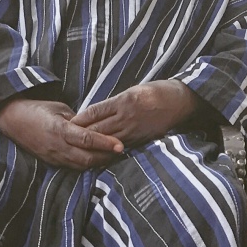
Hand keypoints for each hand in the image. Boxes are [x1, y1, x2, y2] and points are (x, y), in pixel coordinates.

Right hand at [0, 97, 122, 170]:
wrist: (12, 120)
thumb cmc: (38, 109)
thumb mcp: (60, 108)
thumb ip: (78, 119)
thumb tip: (96, 127)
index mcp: (59, 129)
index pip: (87, 139)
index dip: (105, 143)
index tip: (120, 145)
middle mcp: (57, 146)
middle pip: (87, 158)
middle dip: (106, 157)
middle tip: (121, 151)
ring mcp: (53, 156)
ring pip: (81, 166)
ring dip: (98, 162)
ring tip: (112, 156)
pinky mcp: (51, 162)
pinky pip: (72, 167)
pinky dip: (86, 165)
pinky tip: (96, 159)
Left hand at [70, 80, 200, 148]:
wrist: (180, 100)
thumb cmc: (157, 91)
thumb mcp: (133, 91)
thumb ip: (116, 102)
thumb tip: (98, 112)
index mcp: (123, 101)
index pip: (94, 112)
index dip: (80, 119)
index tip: (68, 123)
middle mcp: (126, 116)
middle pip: (97, 129)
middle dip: (81, 135)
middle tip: (66, 140)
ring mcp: (134, 130)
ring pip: (107, 141)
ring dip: (92, 147)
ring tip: (78, 151)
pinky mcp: (141, 140)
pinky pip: (121, 147)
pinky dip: (108, 151)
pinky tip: (100, 155)